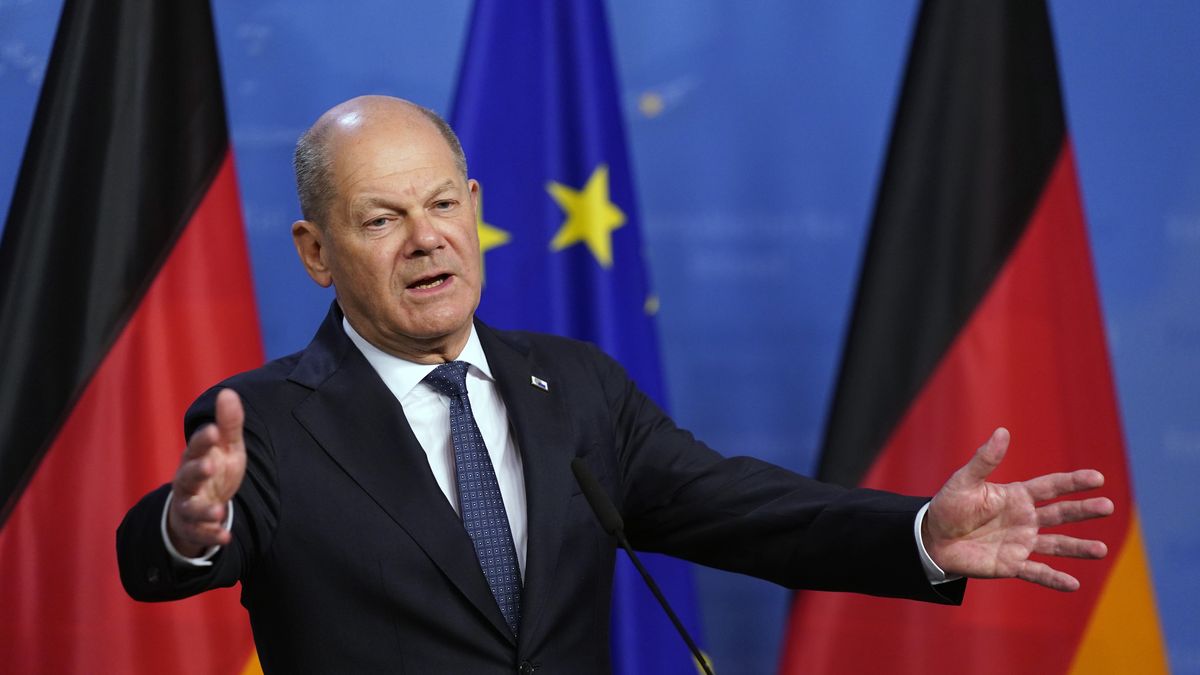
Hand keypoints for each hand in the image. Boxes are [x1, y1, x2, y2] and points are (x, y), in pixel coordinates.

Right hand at [166, 389, 246, 556]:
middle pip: (187, 476)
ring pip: (190, 508)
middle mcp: (187, 481)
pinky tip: (226, 537)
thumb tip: (228, 392)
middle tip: (209, 466)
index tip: (213, 431)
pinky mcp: (193, 526)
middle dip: (197, 471)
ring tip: (220, 511)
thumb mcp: (227, 447)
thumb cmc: (216, 469)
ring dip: (204, 510)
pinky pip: (200, 532)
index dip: (204, 439)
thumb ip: (229, 424)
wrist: (203, 503)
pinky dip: (212, 535)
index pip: (197, 446)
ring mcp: (189, 504)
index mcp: (196, 458)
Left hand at [922, 427, 1113, 590]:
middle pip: (1061, 514)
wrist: (933, 538)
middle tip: (1108, 507)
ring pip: (1057, 545)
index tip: (1098, 478)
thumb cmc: (948, 506)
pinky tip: (1074, 584)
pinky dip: (1054, 579)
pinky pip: (1037, 572)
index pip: (1051, 487)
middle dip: (1084, 511)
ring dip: (1078, 548)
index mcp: (1016, 496)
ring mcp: (1021, 542)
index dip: (1073, 482)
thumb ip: (985, 460)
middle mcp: (1025, 519)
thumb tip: (1002, 431)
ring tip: (1101, 550)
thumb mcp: (964, 481)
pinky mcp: (1012, 564)